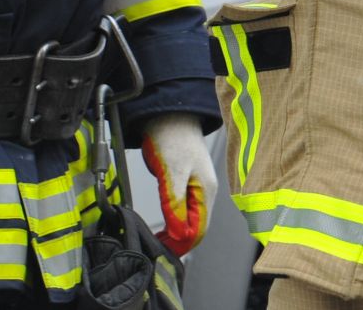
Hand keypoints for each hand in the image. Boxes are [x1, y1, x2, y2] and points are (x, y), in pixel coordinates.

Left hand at [141, 113, 216, 255]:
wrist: (170, 113)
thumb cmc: (173, 138)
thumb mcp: (172, 173)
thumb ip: (176, 203)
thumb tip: (179, 232)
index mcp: (206, 191)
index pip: (198, 230)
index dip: (181, 243)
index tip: (161, 249)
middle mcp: (205, 192)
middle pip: (196, 227)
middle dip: (179, 240)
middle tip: (157, 246)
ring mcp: (197, 187)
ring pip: (190, 219)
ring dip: (176, 231)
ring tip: (159, 239)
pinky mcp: (187, 183)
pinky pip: (185, 209)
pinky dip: (175, 219)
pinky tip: (165, 222)